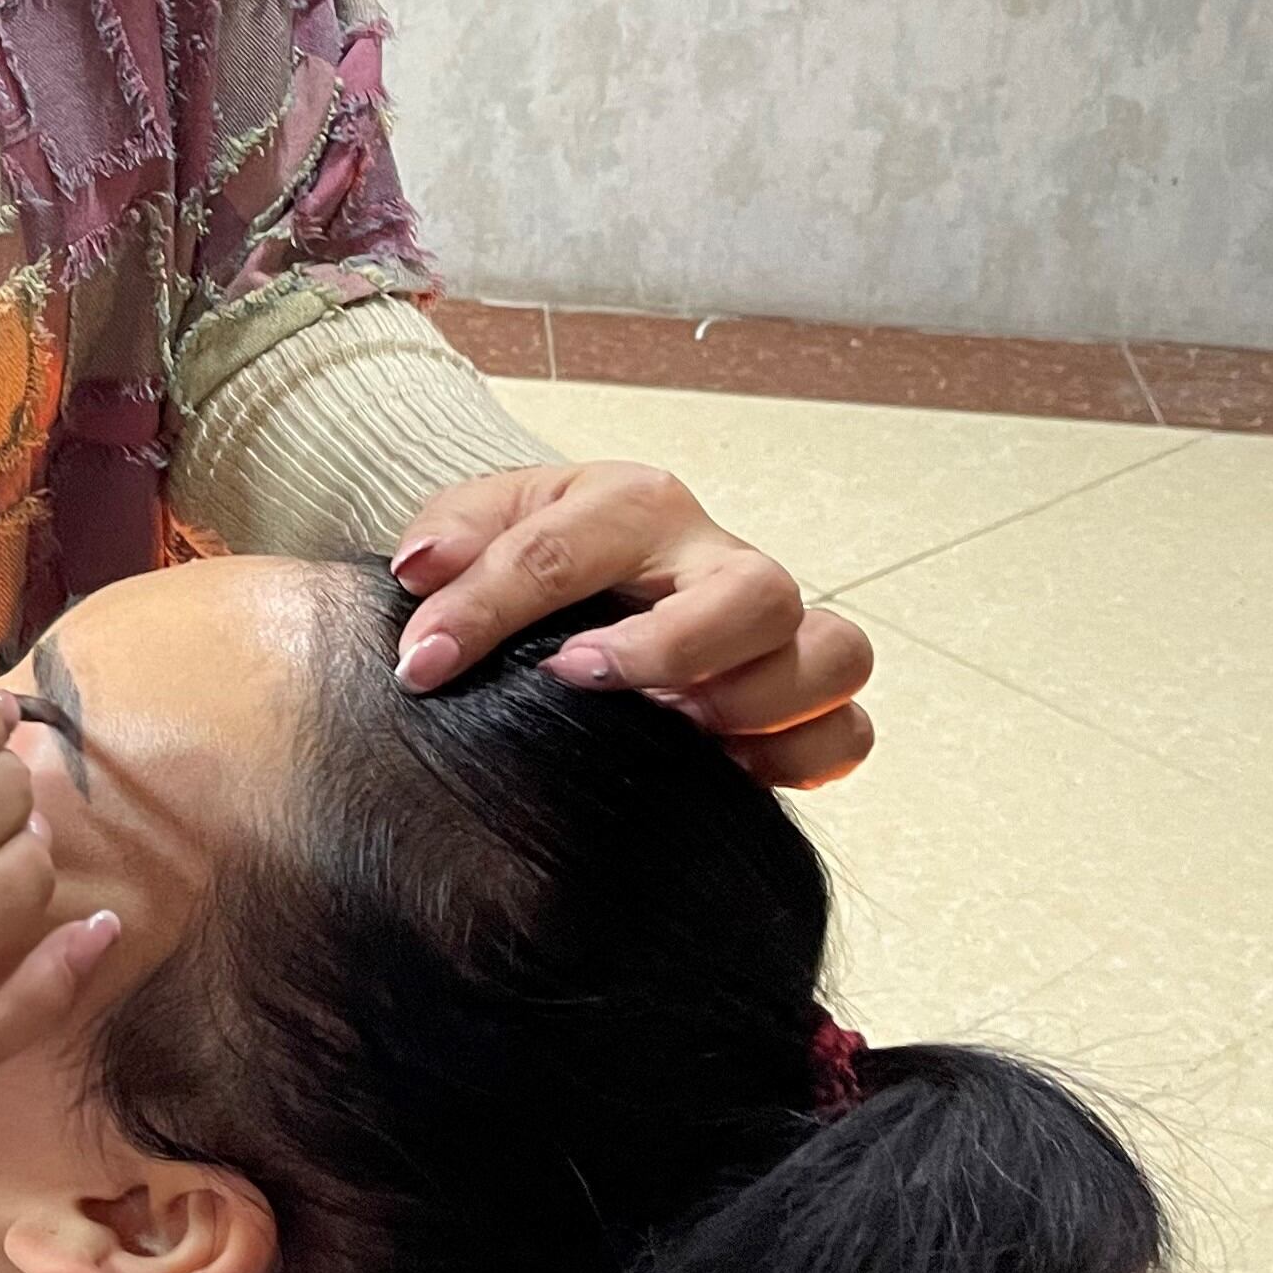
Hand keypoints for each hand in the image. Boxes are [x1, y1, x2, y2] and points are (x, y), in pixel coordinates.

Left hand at [391, 460, 875, 786]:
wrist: (579, 582)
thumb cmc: (531, 553)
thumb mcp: (477, 525)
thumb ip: (449, 535)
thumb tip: (424, 568)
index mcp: (634, 503)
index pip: (569, 546)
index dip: (487, 608)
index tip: (426, 662)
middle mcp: (718, 559)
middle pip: (756, 591)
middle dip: (672, 647)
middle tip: (579, 679)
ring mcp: (775, 629)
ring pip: (833, 653)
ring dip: (754, 701)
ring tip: (671, 726)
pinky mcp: (804, 696)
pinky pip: (848, 731)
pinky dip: (798, 755)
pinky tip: (719, 769)